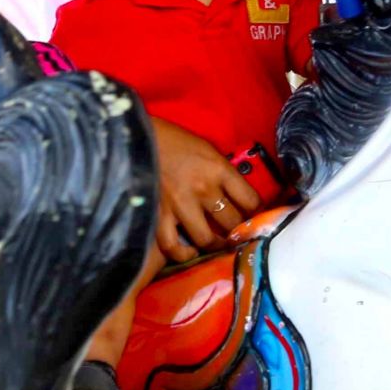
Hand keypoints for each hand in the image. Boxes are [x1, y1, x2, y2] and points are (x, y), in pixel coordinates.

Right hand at [148, 118, 260, 263]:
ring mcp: (180, 204)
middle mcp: (203, 188)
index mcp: (218, 168)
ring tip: (214, 242)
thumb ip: (221, 172)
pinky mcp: (158, 215)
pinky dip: (183, 253)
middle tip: (234, 231)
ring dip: (214, 244)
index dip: (255, 211)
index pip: (250, 200)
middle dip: (236, 229)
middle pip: (232, 222)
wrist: (135, 136)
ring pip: (207, 239)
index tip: (251, 214)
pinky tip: (189, 250)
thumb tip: (235, 196)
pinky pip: (174, 245)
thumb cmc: (173, 140)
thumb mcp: (206, 149)